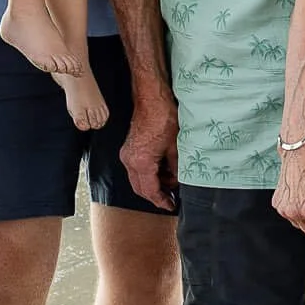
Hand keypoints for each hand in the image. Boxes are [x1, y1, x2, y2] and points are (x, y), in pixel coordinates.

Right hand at [120, 79, 178, 210]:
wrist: (151, 99)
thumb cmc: (163, 117)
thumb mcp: (176, 146)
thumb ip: (176, 168)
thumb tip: (178, 181)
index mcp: (141, 162)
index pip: (150, 191)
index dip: (161, 200)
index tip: (170, 205)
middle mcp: (130, 161)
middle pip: (140, 189)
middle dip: (156, 195)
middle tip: (171, 197)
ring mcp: (127, 155)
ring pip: (138, 180)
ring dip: (152, 184)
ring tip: (170, 182)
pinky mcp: (129, 149)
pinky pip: (136, 169)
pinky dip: (148, 174)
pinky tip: (162, 171)